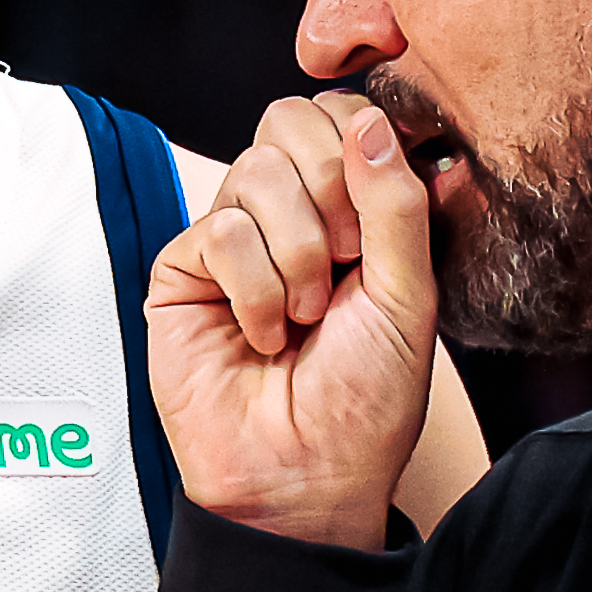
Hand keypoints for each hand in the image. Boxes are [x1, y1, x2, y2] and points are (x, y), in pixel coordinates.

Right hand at [146, 91, 444, 550]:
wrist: (305, 478)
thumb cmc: (364, 402)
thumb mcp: (409, 297)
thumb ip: (397, 204)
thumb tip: (372, 118)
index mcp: (351, 209)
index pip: (344, 113)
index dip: (361, 146)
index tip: (378, 227)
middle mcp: (290, 213)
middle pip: (289, 120)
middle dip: (330, 194)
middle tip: (344, 269)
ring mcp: (233, 238)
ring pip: (256, 171)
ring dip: (297, 255)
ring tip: (303, 319)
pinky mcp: (183, 270)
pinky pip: (220, 229)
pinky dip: (255, 289)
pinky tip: (262, 336)